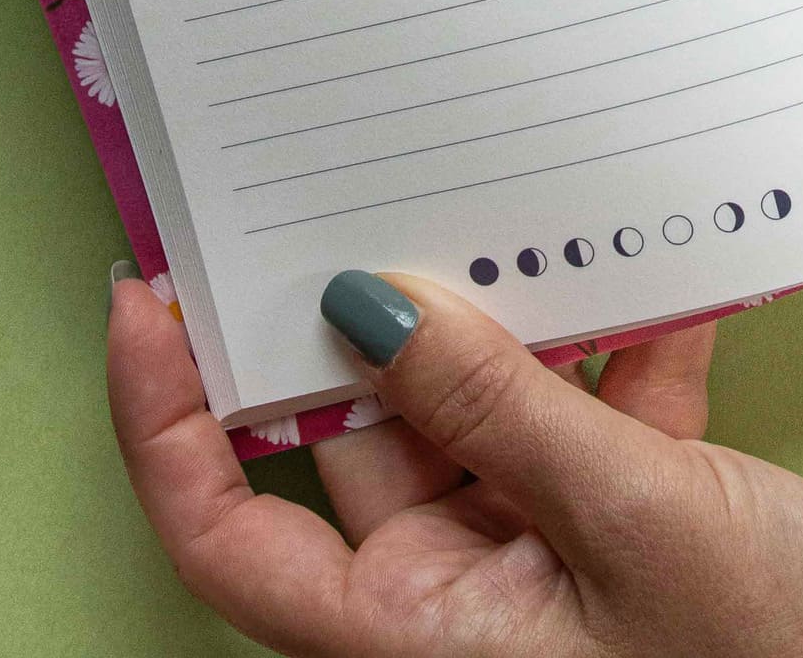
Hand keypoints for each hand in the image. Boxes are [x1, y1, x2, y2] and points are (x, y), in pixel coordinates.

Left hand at [107, 270, 802, 657]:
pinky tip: (653, 265)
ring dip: (515, 313)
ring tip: (517, 201)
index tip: (148, 299)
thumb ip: (502, 408)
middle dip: (370, 318)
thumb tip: (371, 307)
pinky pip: (594, 400)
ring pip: (485, 402)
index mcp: (423, 640)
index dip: (168, 423)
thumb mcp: (633, 523)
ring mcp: (552, 550)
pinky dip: (622, 335)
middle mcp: (467, 598)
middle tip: (359, 189)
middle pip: (363, 436)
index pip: (233, 532)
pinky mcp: (637, 511)